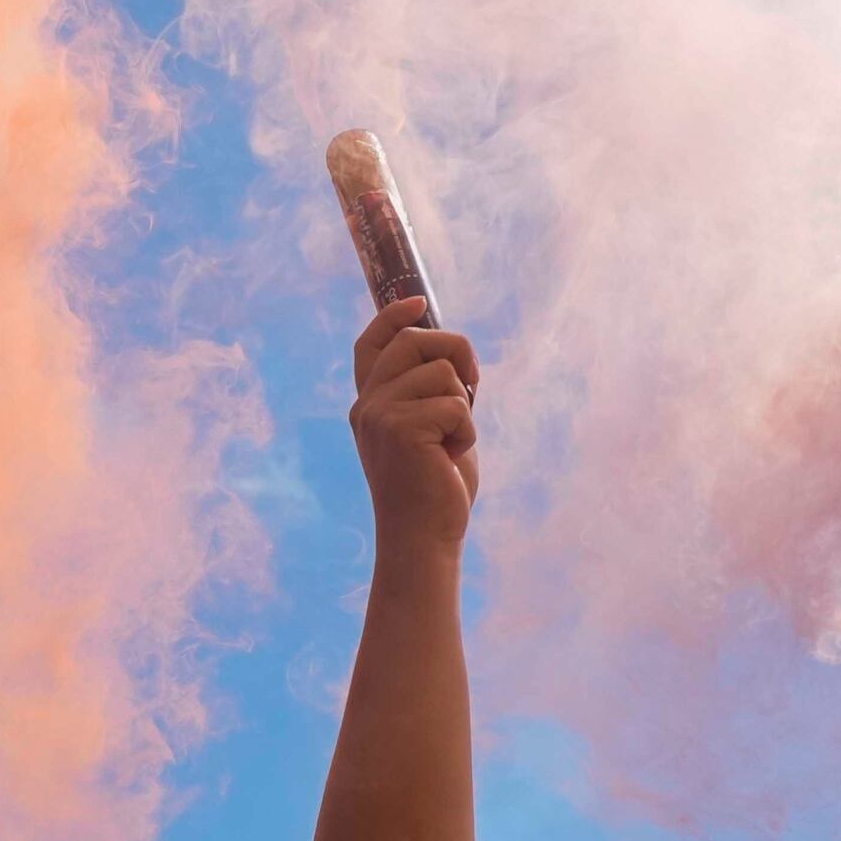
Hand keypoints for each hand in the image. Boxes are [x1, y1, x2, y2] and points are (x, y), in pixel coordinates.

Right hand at [347, 298, 482, 547]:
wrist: (423, 538)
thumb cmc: (434, 488)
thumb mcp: (428, 430)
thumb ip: (428, 393)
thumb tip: (454, 353)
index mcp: (369, 403)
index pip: (371, 343)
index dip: (393, 315)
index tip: (419, 302)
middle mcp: (367, 404)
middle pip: (414, 341)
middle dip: (455, 352)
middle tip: (473, 386)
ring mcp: (380, 415)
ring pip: (443, 373)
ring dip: (464, 407)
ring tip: (451, 443)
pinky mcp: (402, 428)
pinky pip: (456, 404)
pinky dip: (467, 431)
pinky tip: (451, 458)